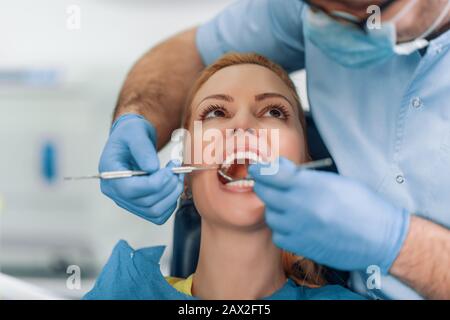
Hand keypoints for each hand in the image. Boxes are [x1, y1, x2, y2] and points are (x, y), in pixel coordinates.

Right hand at [99, 113, 183, 223]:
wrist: (132, 139)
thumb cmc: (131, 133)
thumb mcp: (136, 132)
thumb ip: (142, 148)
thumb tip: (152, 169)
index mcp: (110, 174)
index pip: (130, 189)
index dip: (155, 183)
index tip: (170, 169)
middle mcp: (115, 192)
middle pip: (145, 202)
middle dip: (167, 186)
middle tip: (176, 169)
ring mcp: (127, 200)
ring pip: (154, 212)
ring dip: (172, 195)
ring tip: (176, 175)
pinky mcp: (139, 205)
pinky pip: (158, 215)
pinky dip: (170, 203)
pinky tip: (172, 186)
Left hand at [248, 157, 409, 272]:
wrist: (382, 237)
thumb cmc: (362, 204)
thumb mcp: (334, 180)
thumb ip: (304, 176)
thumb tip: (280, 170)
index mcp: (311, 186)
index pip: (271, 174)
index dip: (262, 169)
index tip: (259, 168)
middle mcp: (301, 207)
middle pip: (264, 193)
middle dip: (264, 185)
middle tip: (270, 183)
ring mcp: (300, 229)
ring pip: (270, 215)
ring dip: (274, 208)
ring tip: (288, 205)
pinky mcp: (302, 247)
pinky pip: (279, 235)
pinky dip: (282, 228)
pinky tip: (294, 224)